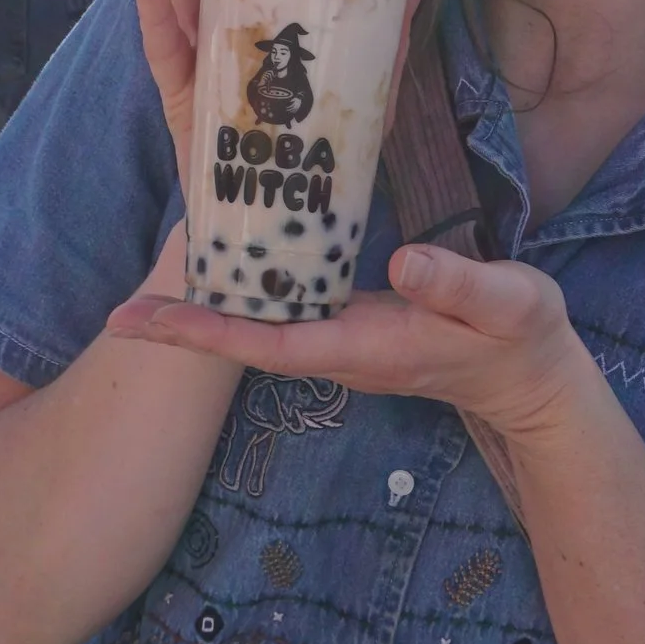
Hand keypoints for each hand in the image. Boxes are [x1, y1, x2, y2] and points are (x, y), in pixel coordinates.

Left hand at [106, 242, 587, 447]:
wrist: (529, 380)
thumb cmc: (520, 337)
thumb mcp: (507, 302)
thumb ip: (457, 283)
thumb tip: (400, 262)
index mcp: (362, 345)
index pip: (267, 342)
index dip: (205, 333)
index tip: (145, 325)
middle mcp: (337, 350)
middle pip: (245, 340)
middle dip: (184, 327)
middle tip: (115, 315)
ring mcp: (339, 342)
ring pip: (258, 327)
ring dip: (206, 311)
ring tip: (147, 291)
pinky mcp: (347, 327)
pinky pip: (282, 314)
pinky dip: (244, 293)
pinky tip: (222, 267)